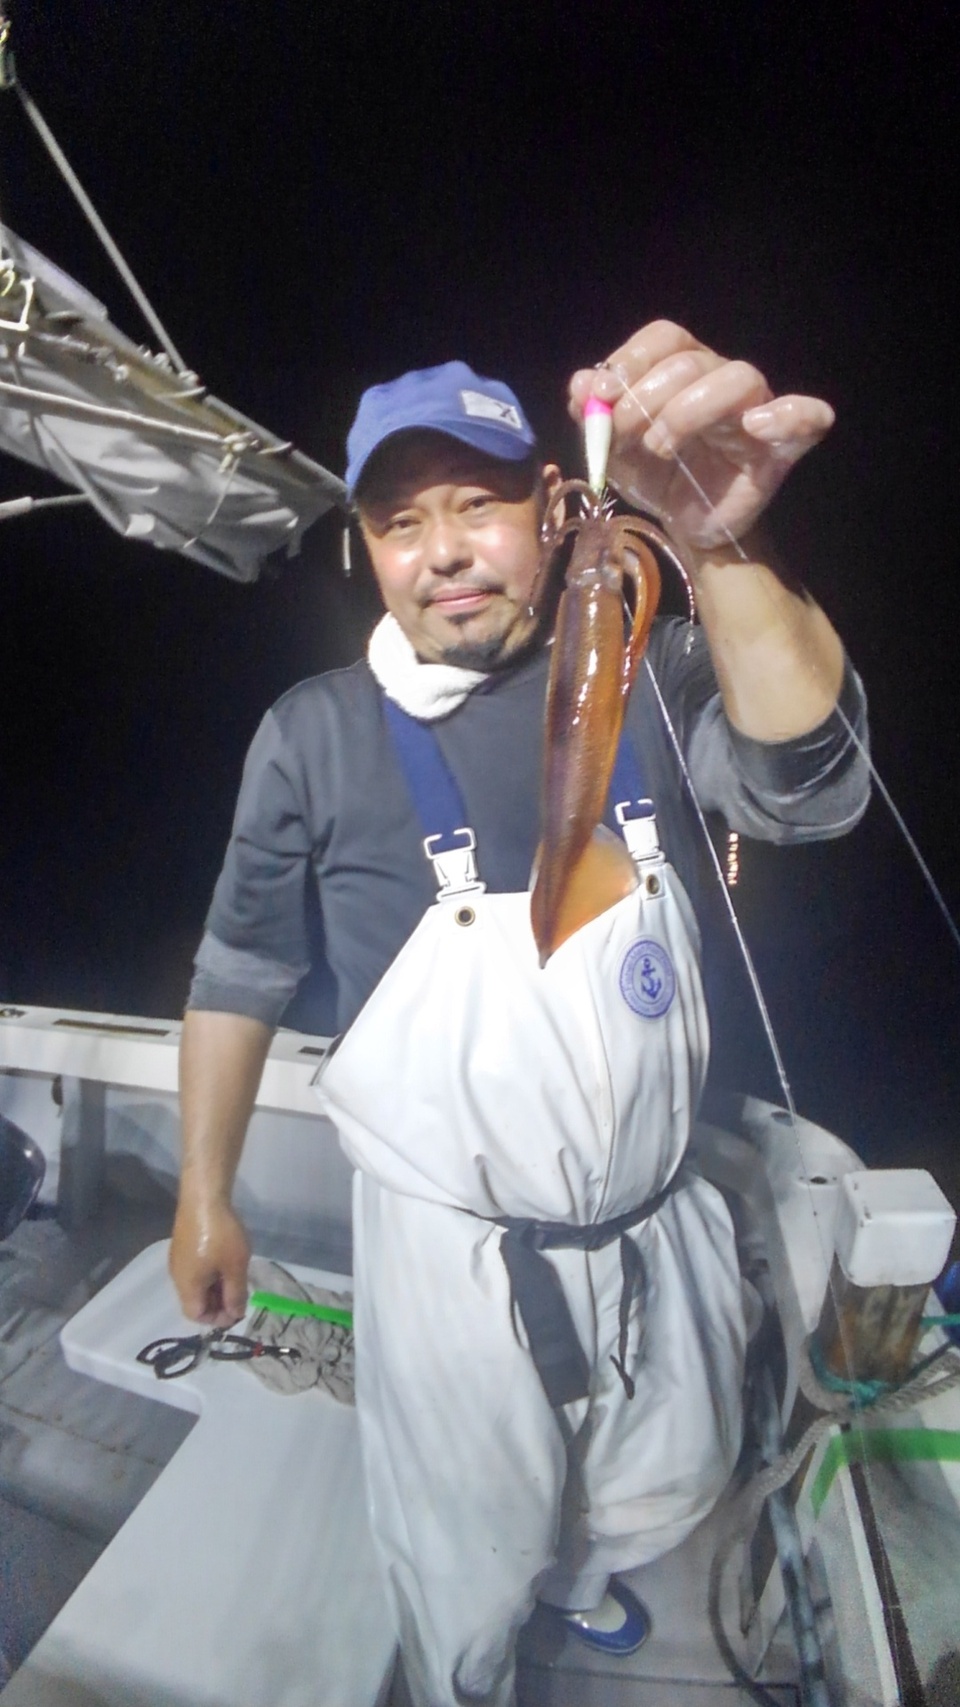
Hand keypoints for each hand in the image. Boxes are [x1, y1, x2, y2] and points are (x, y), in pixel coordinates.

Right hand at [169, 1196, 249, 1326]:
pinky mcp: (183, 1246)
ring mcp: (179, 1259)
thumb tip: (235, 1314)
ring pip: (197, 1285)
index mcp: (186, 1285)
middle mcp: (177, 1276)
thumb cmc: (221, 1234)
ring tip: (237, 1277)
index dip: (218, 1318)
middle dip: (219, 1303)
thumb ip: (236, 1294)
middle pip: (196, 1301)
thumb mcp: (235, 1266)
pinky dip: (211, 1273)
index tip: (239, 1308)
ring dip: (216, 1287)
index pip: (197, 1315)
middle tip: (241, 1293)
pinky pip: (196, 1270)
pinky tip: (227, 1261)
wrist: (204, 1196)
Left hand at [569, 320, 833, 552]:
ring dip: (687, 410)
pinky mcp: (782, 446)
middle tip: (623, 434)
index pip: (664, 338)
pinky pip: (807, 416)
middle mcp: (721, 379)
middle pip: (690, 362)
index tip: (600, 396)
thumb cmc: (659, 477)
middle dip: (646, 397)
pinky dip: (788, 414)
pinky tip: (756, 427)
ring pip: (736, 378)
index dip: (630, 359)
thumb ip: (595, 417)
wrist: (688, 526)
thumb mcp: (615, 451)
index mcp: (683, 370)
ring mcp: (756, 409)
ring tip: (659, 449)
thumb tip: (580, 385)